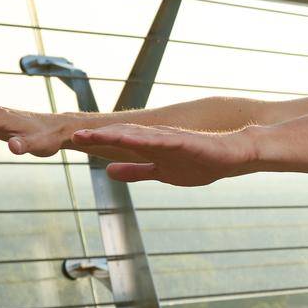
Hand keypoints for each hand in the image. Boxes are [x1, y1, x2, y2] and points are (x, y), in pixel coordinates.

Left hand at [70, 124, 258, 186]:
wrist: (234, 155)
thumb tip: (109, 171)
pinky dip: (146, 140)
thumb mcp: (162, 172)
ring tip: (94, 135)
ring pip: (138, 136)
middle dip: (98, 136)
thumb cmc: (201, 162)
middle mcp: (156, 138)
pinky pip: (163, 140)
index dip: (97, 141)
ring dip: (115, 135)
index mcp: (150, 146)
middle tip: (74, 136)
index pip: (118, 142)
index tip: (74, 141)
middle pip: (122, 136)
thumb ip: (136, 171)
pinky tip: (131, 140)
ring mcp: (171, 139)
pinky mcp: (186, 142)